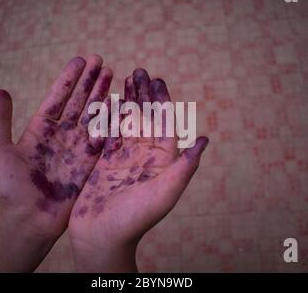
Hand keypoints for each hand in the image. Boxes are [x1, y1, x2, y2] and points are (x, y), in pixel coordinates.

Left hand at [0, 55, 111, 271]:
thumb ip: (0, 120)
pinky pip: (104, 135)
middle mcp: (62, 134)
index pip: (59, 96)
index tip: (81, 60)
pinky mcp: (91, 160)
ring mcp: (78, 146)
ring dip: (103, 94)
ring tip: (113, 74)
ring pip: (94, 114)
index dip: (70, 78)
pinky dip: (113, 119)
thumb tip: (0, 90)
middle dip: (90, 80)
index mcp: (41, 128)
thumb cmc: (11, 188)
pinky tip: (120, 103)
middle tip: (102, 60)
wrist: (31, 218)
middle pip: (79, 101)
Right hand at [69, 69, 208, 271]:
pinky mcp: (105, 161)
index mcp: (162, 161)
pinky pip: (109, 133)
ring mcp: (124, 157)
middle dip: (144, 94)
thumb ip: (184, 166)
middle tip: (139, 70)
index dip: (162, 100)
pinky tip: (108, 101)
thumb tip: (205, 139)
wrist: (103, 236)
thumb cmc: (136, 218)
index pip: (164, 123)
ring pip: (128, 122)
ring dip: (128, 100)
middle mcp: (145, 156)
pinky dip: (109, 115)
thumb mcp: (165, 191)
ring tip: (125, 78)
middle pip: (146, 118)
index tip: (157, 79)